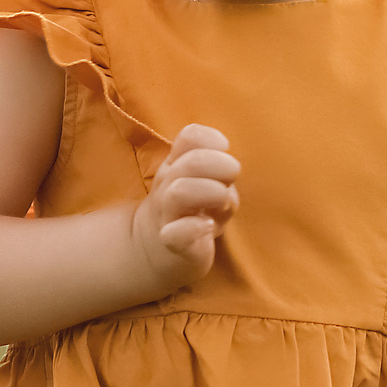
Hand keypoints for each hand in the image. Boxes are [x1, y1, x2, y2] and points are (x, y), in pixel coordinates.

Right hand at [130, 124, 240, 289]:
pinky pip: (177, 233)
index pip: (191, 137)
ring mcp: (167, 214)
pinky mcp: (172, 242)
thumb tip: (231, 165)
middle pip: (191, 162)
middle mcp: (168, 184)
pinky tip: (208, 226)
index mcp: (176, 164)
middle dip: (221, 167)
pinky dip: (196, 228)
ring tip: (221, 203)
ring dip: (211, 193)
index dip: (213, 140)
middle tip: (228, 182)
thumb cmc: (190, 210)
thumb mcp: (202, 182)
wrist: (154, 250)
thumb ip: (216, 167)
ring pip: (180, 193)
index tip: (224, 152)